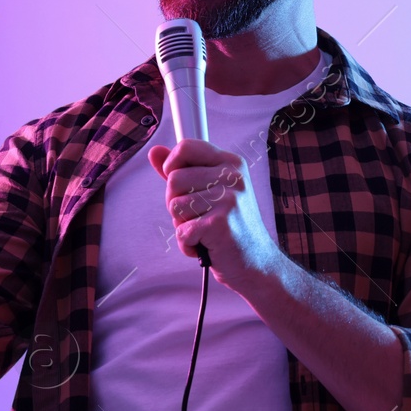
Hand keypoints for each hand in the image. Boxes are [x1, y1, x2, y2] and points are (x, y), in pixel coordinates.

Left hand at [149, 138, 285, 292]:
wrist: (256, 262)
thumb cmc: (231, 226)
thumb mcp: (209, 190)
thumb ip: (182, 170)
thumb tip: (154, 152)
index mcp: (230, 163)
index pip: (186, 147)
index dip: (172, 166)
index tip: (181, 185)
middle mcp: (232, 177)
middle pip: (174, 179)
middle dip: (176, 204)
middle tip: (199, 216)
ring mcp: (228, 199)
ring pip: (174, 206)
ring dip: (183, 225)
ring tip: (205, 231)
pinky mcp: (220, 223)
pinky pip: (181, 231)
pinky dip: (188, 244)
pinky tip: (206, 245)